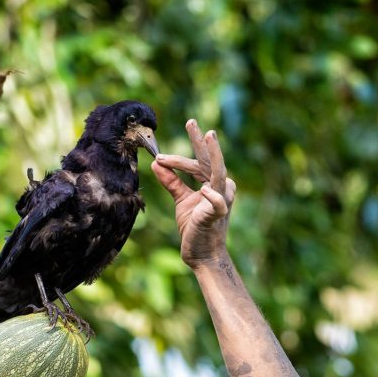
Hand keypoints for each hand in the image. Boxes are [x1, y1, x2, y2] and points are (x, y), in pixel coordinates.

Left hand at [152, 119, 235, 269]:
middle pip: (208, 162)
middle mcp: (220, 188)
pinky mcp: (218, 215)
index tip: (169, 146)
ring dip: (213, 155)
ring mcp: (221, 200)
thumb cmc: (195, 228)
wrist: (201, 255)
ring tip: (209, 136)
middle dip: (200, 141)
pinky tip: (203, 191)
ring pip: (217, 173)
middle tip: (191, 122)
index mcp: (212, 184)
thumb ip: (171, 182)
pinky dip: (212, 196)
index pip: (198, 163)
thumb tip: (155, 163)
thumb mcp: (180, 201)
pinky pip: (218, 203)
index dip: (183, 154)